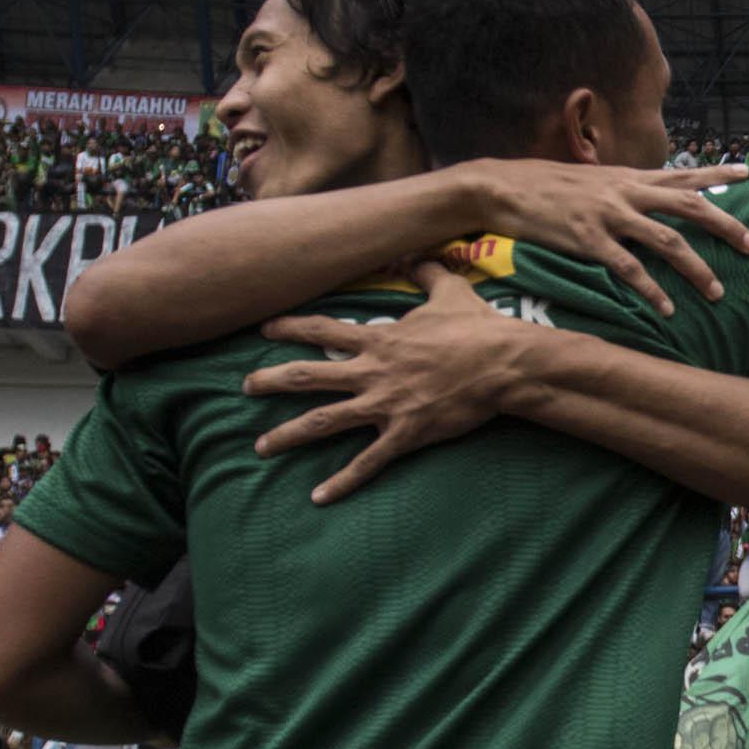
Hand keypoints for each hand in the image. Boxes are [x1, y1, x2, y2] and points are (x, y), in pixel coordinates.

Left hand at [240, 261, 534, 504]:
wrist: (504, 364)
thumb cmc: (478, 328)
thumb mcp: (451, 291)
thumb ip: (427, 271)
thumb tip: (417, 251)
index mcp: (379, 339)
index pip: (322, 329)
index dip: (289, 328)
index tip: (264, 330)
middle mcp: (371, 372)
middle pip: (306, 376)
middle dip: (270, 381)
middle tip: (245, 387)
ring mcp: (384, 405)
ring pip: (322, 421)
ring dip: (287, 436)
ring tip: (261, 448)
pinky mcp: (404, 433)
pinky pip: (366, 462)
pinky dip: (341, 481)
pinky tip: (318, 497)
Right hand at [464, 158, 748, 315]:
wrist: (502, 187)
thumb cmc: (547, 185)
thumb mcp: (593, 179)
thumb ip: (624, 188)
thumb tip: (649, 198)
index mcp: (629, 177)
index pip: (683, 173)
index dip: (718, 174)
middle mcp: (626, 192)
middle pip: (689, 205)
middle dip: (724, 225)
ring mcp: (608, 215)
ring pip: (666, 240)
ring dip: (696, 268)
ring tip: (718, 292)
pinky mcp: (588, 240)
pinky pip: (628, 269)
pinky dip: (651, 290)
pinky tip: (667, 309)